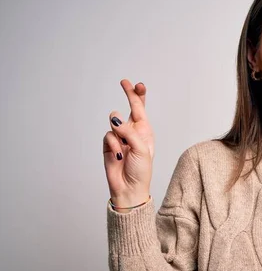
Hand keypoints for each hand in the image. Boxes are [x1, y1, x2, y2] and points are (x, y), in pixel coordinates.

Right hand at [102, 79, 153, 207]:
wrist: (129, 188)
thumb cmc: (141, 170)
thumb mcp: (141, 149)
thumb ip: (130, 132)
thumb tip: (116, 119)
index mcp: (145, 131)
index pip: (141, 109)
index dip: (139, 95)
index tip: (137, 84)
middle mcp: (133, 131)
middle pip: (129, 108)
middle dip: (128, 95)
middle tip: (124, 82)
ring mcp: (120, 137)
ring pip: (114, 122)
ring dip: (120, 134)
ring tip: (125, 149)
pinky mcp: (108, 144)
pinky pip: (108, 136)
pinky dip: (113, 145)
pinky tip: (119, 156)